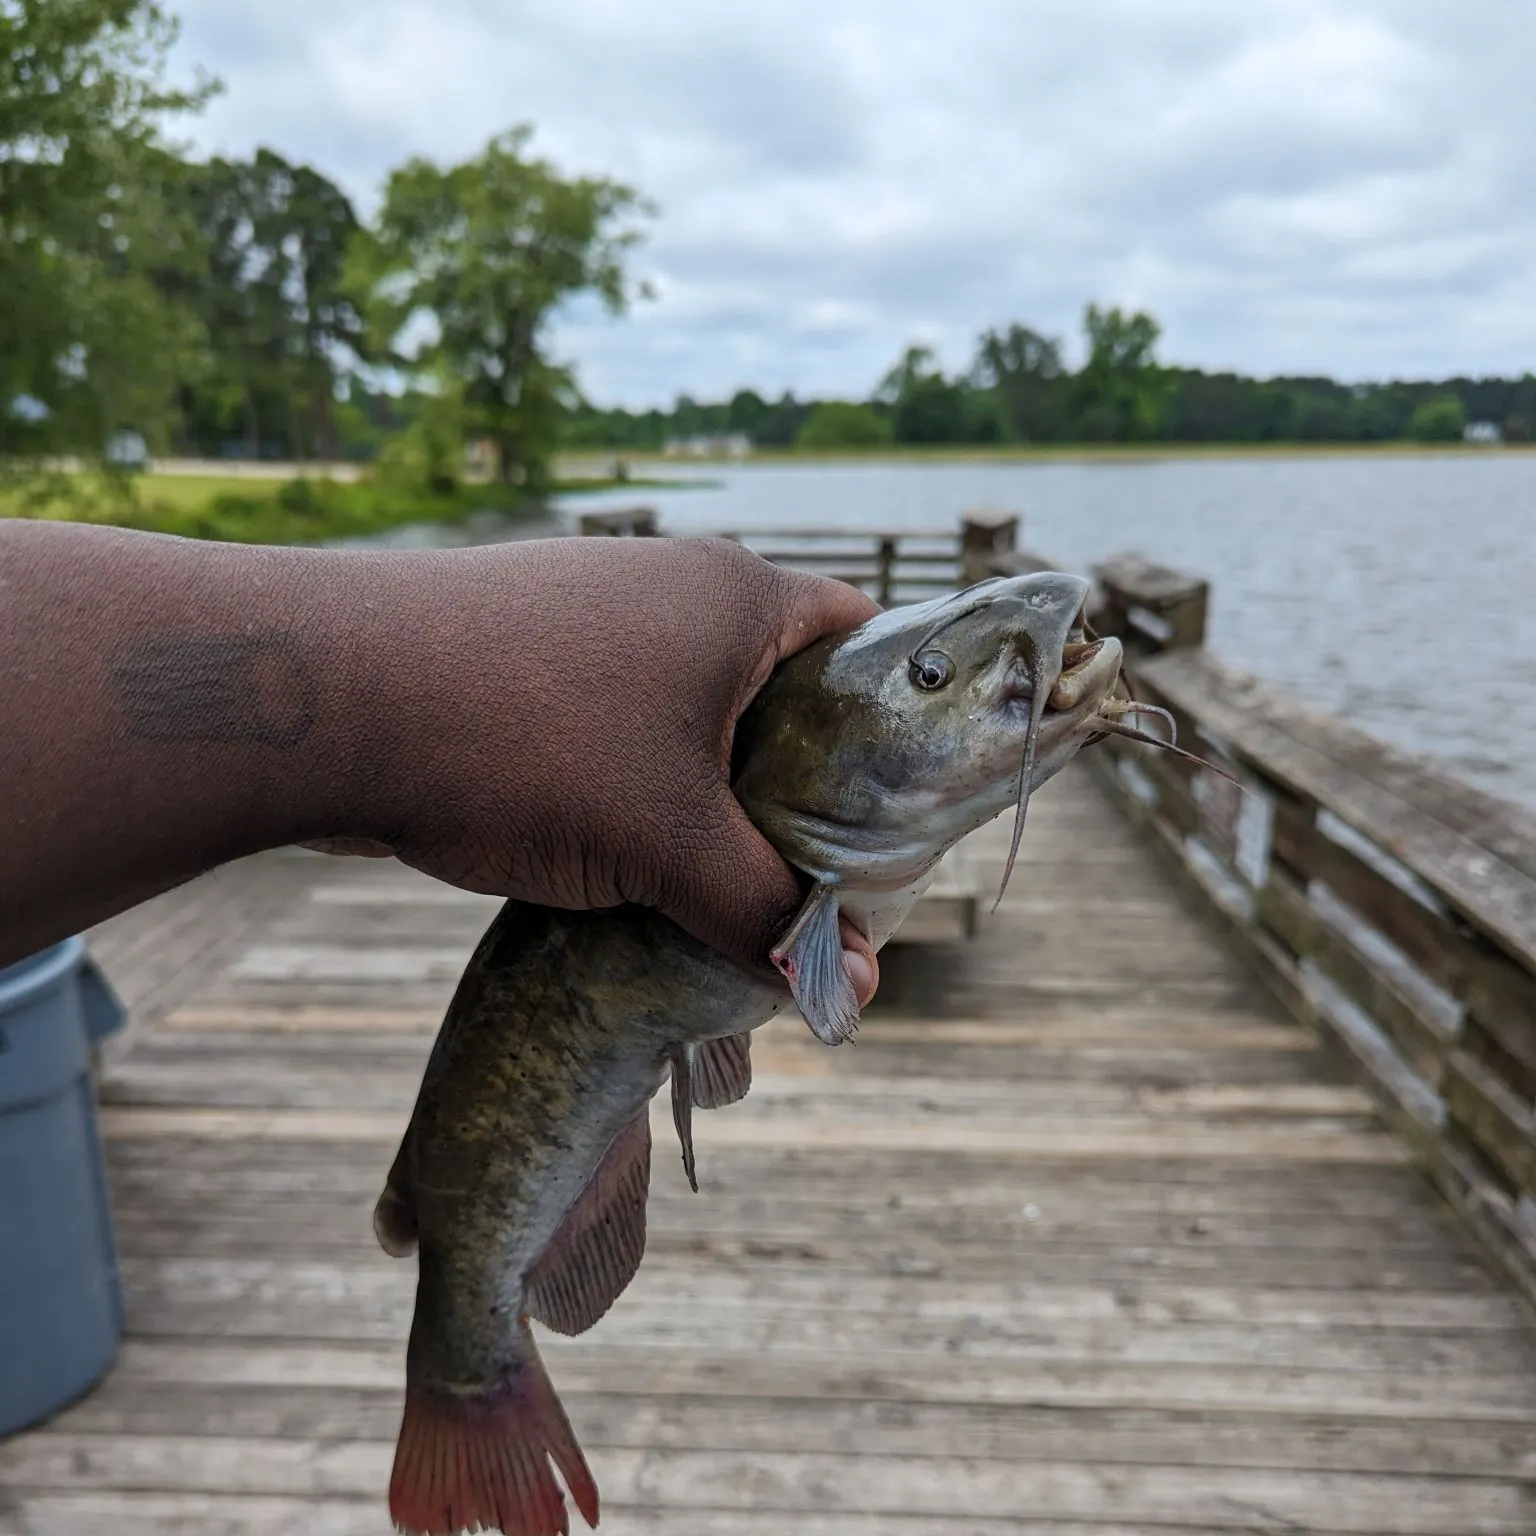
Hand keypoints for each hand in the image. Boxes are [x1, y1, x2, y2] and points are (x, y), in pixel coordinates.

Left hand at [337, 537, 880, 994]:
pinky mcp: (529, 654)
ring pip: (691, 711)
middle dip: (797, 778)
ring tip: (716, 875)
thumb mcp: (665, 843)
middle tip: (809, 866)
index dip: (894, 720)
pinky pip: (619, 721)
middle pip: (778, 683)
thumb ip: (767, 912)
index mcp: (738, 597)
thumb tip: (854, 992)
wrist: (322, 701)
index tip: (897, 808)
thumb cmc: (523, 746)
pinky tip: (621, 854)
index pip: (862, 637)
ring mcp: (593, 616)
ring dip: (708, 789)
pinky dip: (636, 781)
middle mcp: (673, 586)